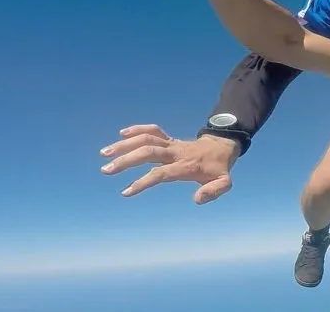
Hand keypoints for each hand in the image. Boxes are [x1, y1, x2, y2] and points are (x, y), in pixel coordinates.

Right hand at [100, 124, 239, 203]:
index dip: (143, 181)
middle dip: (127, 160)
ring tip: (105, 153)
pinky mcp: (169, 139)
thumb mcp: (224, 182)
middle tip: (106, 170)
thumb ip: (214, 191)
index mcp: (186, 165)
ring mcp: (171, 143)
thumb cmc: (219, 168)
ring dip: (125, 144)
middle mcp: (176, 152)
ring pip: (146, 139)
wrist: (222, 147)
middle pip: (148, 152)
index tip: (125, 191)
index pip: (161, 173)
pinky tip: (122, 134)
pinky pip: (152, 130)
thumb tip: (196, 199)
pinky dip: (138, 129)